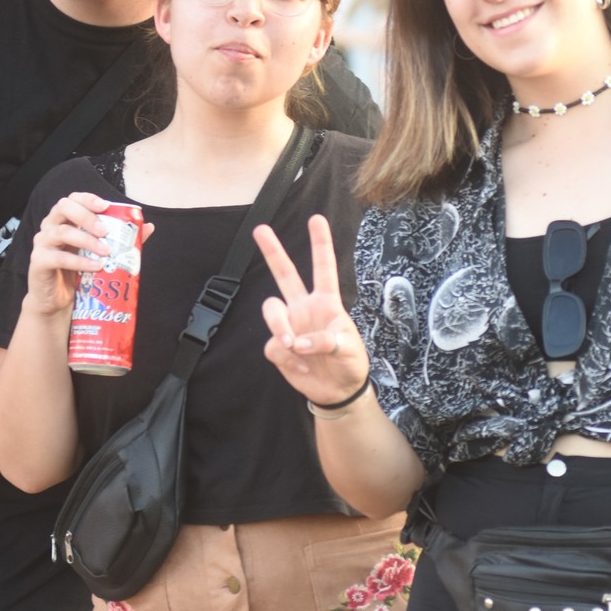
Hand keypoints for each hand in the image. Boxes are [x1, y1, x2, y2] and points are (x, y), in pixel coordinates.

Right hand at [23, 193, 116, 319]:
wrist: (57, 301)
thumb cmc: (76, 273)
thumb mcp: (98, 253)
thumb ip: (120, 239)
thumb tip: (148, 227)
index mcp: (63, 219)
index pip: (72, 199)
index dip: (88, 199)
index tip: (105, 206)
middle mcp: (49, 227)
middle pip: (63, 207)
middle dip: (87, 217)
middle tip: (105, 232)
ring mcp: (41, 243)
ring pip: (62, 232)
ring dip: (87, 240)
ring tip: (106, 252)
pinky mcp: (38, 262)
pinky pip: (58, 258)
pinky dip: (79, 262)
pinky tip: (96, 267)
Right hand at [256, 215, 370, 406]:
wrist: (337, 391)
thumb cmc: (350, 363)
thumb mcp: (350, 349)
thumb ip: (328, 341)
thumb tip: (298, 341)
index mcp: (327, 302)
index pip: (323, 268)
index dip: (320, 244)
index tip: (316, 219)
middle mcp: (304, 308)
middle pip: (284, 274)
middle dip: (272, 251)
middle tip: (260, 228)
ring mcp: (289, 325)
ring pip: (271, 310)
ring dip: (279, 325)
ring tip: (293, 344)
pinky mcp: (279, 347)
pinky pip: (272, 344)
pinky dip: (286, 357)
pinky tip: (301, 366)